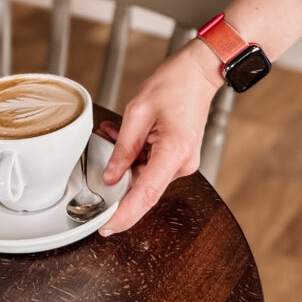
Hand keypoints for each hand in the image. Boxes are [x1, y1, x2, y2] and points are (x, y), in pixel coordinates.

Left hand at [97, 44, 221, 235]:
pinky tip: (127, 135)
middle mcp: (183, 163)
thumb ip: (122, 148)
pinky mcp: (179, 158)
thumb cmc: (173, 84)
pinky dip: (136, 154)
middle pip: (143, 185)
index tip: (106, 227)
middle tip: (104, 146)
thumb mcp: (137, 112)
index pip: (145, 195)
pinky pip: (152, 166)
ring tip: (116, 131)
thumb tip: (111, 176)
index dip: (124, 215)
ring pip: (145, 175)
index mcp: (174, 151)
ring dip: (126, 159)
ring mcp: (183, 162)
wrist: (197, 74)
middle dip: (119, 174)